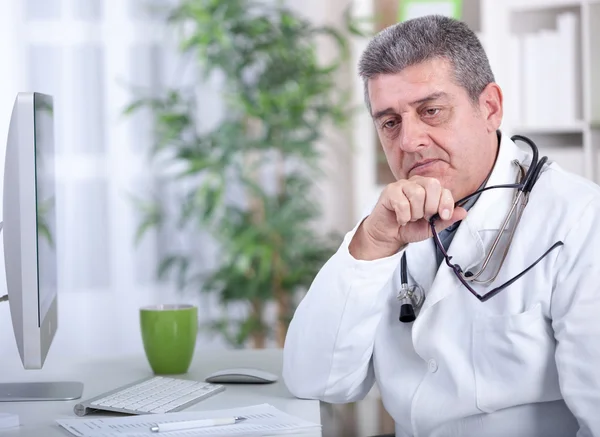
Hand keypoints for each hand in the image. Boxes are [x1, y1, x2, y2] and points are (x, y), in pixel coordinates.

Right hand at [349, 176, 466, 259]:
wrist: (388, 236)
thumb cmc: (408, 228)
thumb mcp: (431, 227)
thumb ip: (446, 219)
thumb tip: (463, 212)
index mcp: (428, 189)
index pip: (443, 189)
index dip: (446, 203)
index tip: (444, 215)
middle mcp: (416, 183)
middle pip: (432, 185)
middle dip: (431, 207)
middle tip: (423, 217)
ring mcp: (402, 185)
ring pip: (417, 194)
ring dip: (415, 213)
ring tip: (410, 218)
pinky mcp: (389, 191)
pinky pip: (402, 203)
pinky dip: (403, 216)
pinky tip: (400, 219)